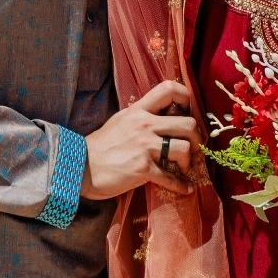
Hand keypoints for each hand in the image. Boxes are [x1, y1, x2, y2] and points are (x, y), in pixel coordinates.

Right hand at [80, 81, 199, 200]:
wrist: (80, 166)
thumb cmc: (101, 145)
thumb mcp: (121, 121)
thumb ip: (141, 116)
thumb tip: (163, 116)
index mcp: (139, 111)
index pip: (168, 89)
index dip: (186, 97)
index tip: (189, 111)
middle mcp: (144, 125)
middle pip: (188, 123)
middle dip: (197, 138)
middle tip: (194, 147)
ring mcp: (144, 147)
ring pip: (184, 148)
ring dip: (189, 161)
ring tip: (184, 167)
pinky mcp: (143, 168)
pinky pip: (171, 177)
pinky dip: (182, 185)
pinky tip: (185, 188)